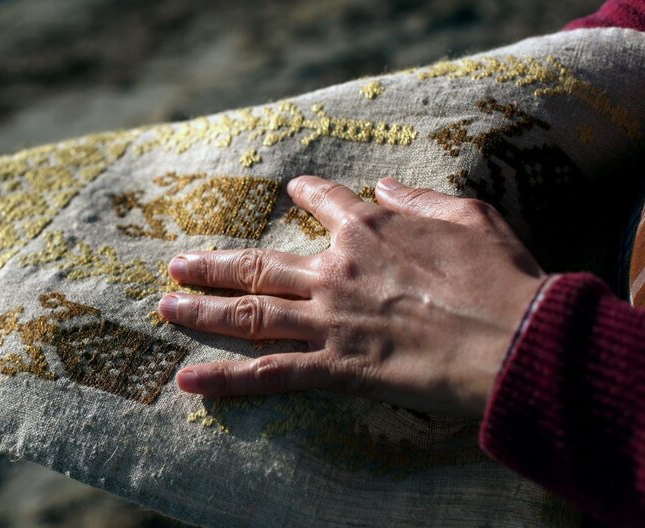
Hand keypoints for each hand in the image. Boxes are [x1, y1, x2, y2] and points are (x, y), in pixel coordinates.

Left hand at [158, 176, 546, 417]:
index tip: (294, 190)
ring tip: (165, 305)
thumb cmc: (500, 279)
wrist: (513, 341)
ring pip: (249, 312)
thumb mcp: (470, 215)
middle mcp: (335, 270)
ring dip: (201, 309)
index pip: (326, 203)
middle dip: (213, 264)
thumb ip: (420, 198)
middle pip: (258, 265)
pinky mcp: (335, 368)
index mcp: (370, 230)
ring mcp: (328, 321)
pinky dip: (226, 380)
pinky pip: (268, 375)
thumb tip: (384, 185)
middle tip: (178, 263)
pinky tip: (189, 381)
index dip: (308, 193)